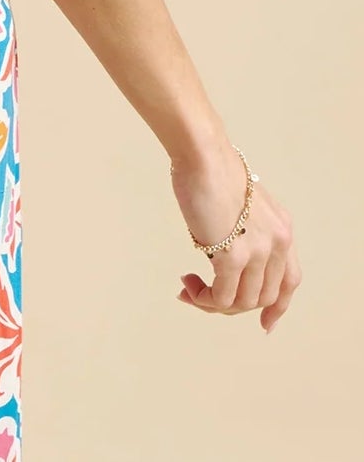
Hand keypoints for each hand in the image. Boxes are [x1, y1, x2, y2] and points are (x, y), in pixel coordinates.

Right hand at [170, 139, 300, 331]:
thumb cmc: (212, 169)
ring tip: (190, 287)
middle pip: (262, 296)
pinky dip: (204, 299)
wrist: (203, 154)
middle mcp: (277, 243)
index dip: (277, 307)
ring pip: (242, 302)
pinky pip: (222, 296)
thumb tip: (225, 254)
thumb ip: (245, 227)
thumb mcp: (243, 202)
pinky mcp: (233, 256)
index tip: (265, 324)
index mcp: (282, 230)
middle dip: (231, 305)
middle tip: (200, 294)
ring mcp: (257, 251)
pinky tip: (189, 284)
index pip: (289, 281)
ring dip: (213, 303)